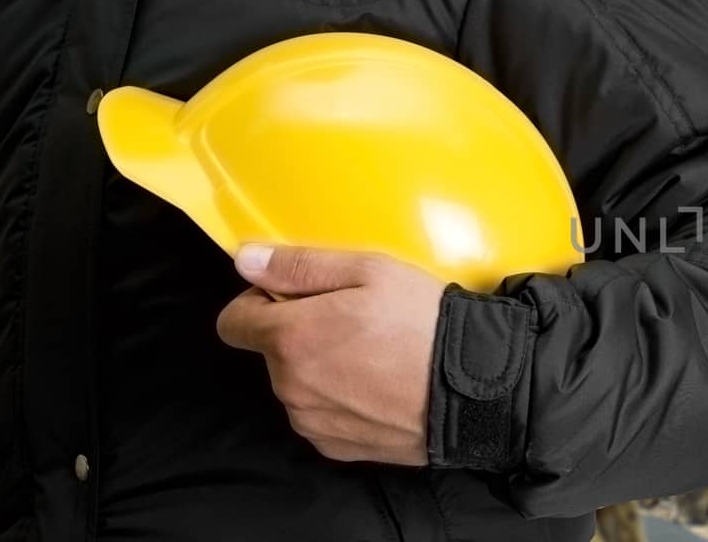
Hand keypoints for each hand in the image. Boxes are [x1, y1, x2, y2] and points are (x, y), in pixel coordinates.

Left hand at [217, 244, 444, 465]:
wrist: (475, 390)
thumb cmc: (426, 325)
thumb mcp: (369, 272)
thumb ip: (298, 265)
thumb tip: (245, 262)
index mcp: (290, 337)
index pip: (233, 322)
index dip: (260, 303)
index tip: (298, 299)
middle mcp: (290, 385)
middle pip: (271, 353)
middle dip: (301, 335)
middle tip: (356, 323)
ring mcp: (312, 420)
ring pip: (297, 386)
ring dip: (321, 370)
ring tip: (375, 356)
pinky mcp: (336, 446)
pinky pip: (321, 416)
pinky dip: (341, 401)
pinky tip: (379, 387)